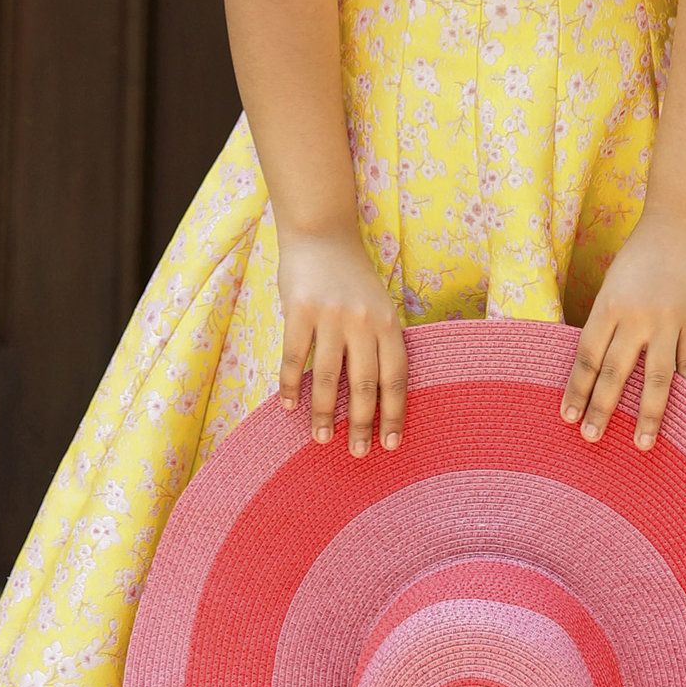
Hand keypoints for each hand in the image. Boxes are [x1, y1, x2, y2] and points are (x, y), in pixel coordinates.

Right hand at [277, 226, 407, 457]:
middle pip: (364, 383)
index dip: (394, 413)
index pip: (395, 377)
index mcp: (388, 321)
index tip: (391, 444)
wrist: (321, 234)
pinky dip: (292, 386)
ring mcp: (330, 315)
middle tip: (357, 453)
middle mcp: (362, 320)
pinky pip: (294, 357)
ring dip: (324, 413)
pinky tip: (290, 407)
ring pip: (328, 376)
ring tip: (322, 439)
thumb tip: (381, 396)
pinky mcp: (299, 310)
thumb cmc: (352, 277)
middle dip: (361, 423)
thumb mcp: (379, 304)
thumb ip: (381, 341)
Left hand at [561, 211, 685, 451]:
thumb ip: (609, 321)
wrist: (682, 222)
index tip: (567, 416)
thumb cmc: (643, 253)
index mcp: (608, 305)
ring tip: (640, 443)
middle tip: (591, 438)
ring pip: (655, 379)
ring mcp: (669, 322)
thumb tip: (599, 363)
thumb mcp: (614, 283)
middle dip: (601, 409)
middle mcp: (635, 317)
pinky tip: (682, 414)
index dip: (576, 388)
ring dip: (646, 415)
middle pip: (614, 372)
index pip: (587, 356)